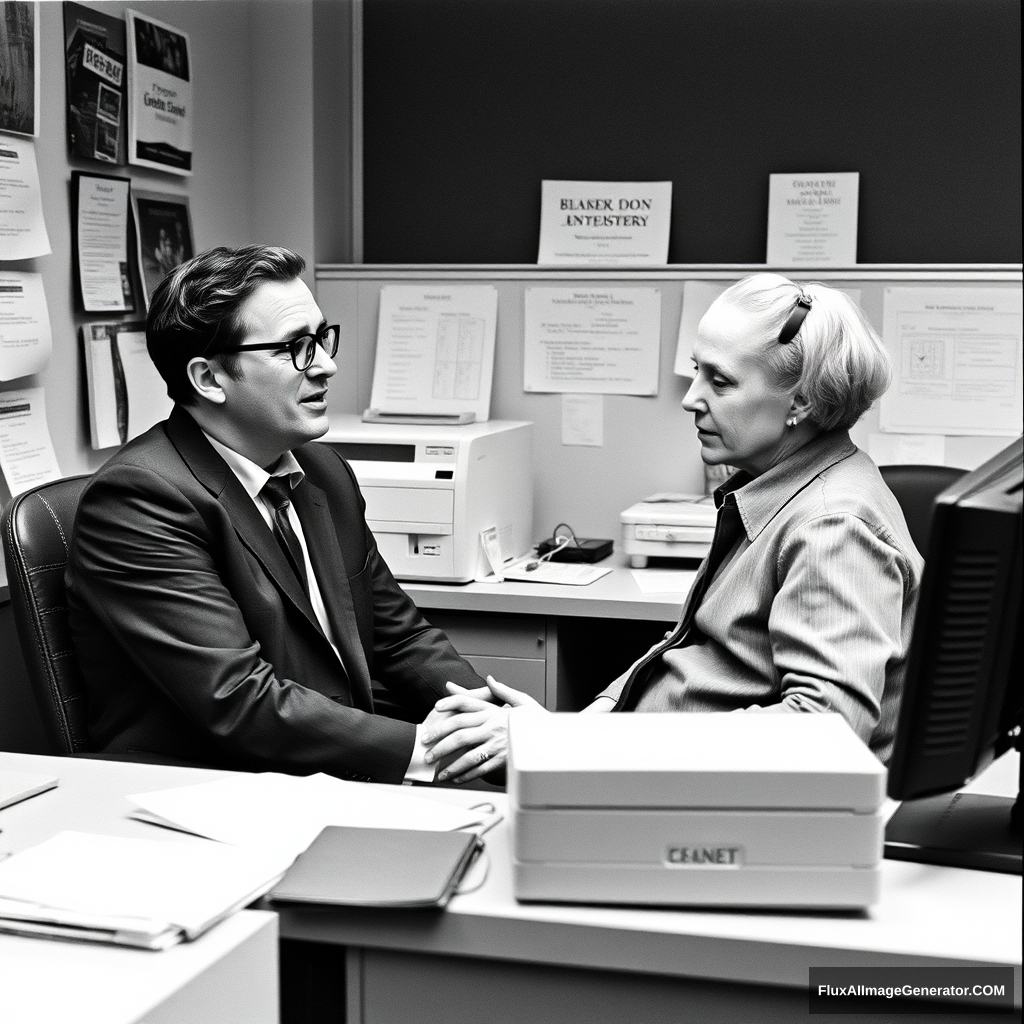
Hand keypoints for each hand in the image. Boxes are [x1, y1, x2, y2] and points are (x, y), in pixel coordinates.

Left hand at [422, 676, 543, 782]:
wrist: (555, 740)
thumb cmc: (538, 721)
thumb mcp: (523, 700)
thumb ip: (503, 690)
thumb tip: (490, 679)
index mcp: (495, 711)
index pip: (466, 705)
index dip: (448, 706)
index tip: (433, 712)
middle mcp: (493, 727)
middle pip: (460, 734)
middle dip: (440, 743)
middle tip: (427, 750)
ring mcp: (498, 744)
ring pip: (468, 755)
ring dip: (450, 765)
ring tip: (438, 771)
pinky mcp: (503, 760)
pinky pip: (481, 769)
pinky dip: (466, 775)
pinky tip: (456, 778)